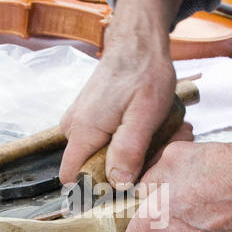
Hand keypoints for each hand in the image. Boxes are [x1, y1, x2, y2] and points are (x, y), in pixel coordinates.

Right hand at [59, 0, 188, 185]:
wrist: (138, 41)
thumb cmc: (143, 72)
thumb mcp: (145, 113)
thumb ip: (129, 149)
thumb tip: (116, 184)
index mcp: (83, 130)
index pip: (73, 179)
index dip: (96, 190)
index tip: (126, 187)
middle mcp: (73, 127)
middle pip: (91, 169)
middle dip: (124, 169)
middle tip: (157, 151)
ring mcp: (79, 121)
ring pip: (101, 155)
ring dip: (130, 154)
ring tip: (158, 136)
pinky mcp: (89, 117)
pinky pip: (104, 142)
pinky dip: (127, 141)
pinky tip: (148, 129)